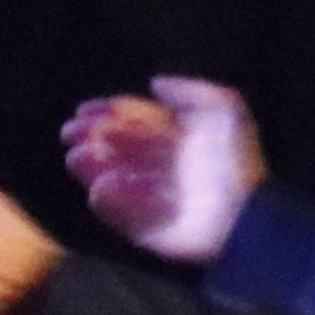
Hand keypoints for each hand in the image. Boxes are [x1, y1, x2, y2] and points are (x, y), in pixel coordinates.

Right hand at [64, 76, 258, 263]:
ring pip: (116, 180)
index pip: (138, 123)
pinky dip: (108, 200)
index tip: (84, 109)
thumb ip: (192, 90)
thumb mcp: (224, 110)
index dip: (110, 113)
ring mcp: (158, 202)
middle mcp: (168, 170)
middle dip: (94, 138)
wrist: (244, 215)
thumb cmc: (236, 162)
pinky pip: (123, 214)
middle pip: (122, 150)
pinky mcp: (152, 231)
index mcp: (184, 142)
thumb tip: (155, 83)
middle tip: (70, 132)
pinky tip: (99, 186)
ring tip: (77, 157)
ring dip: (93, 167)